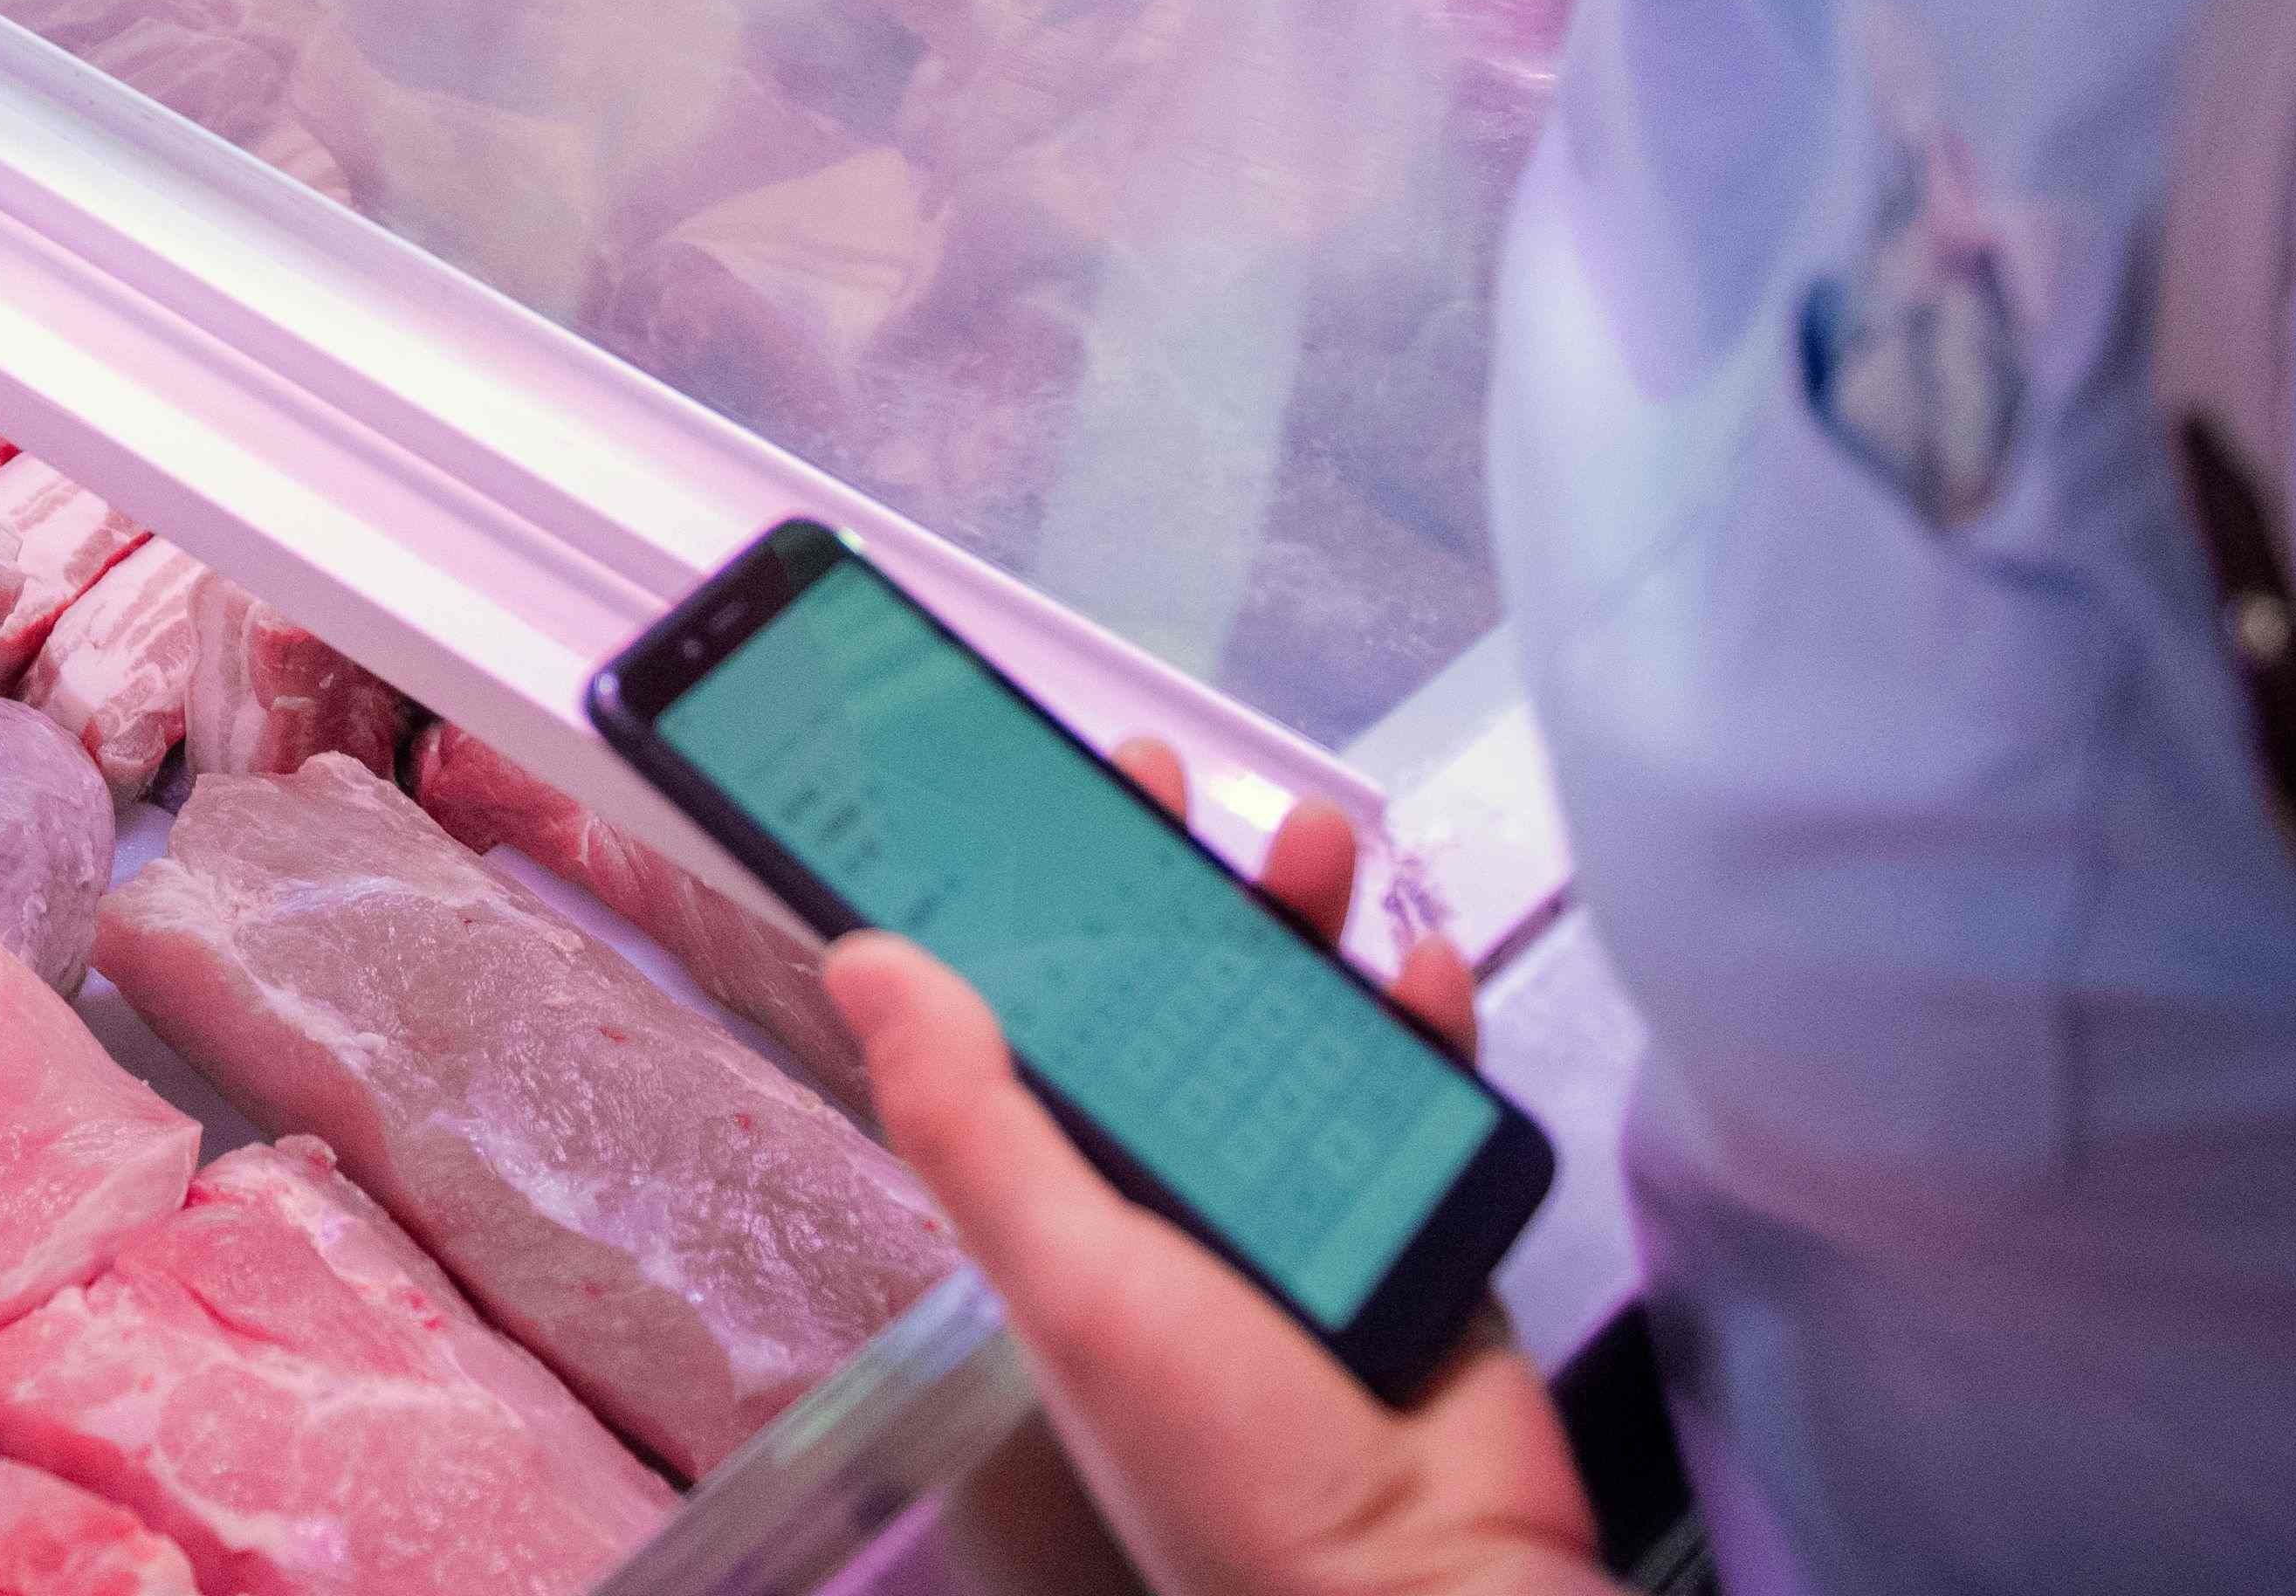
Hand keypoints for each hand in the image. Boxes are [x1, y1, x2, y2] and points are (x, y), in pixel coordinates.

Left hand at [831, 750, 1599, 1595]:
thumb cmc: (1237, 1475)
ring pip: (1289, 1013)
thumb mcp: (1074, 1284)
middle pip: (1162, 993)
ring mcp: (1305, 1190)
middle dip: (1160, 881)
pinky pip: (1417, 1080)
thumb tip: (865, 962)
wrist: (1429, 1587)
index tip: (993, 799)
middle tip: (1155, 780)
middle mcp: (1179, 1184)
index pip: (1025, 1025)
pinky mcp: (1416, 1206)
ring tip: (1310, 847)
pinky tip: (1417, 963)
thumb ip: (977, 1125)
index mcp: (1078, 1200)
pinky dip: (1422, 1011)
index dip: (1008, 912)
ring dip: (1294, 920)